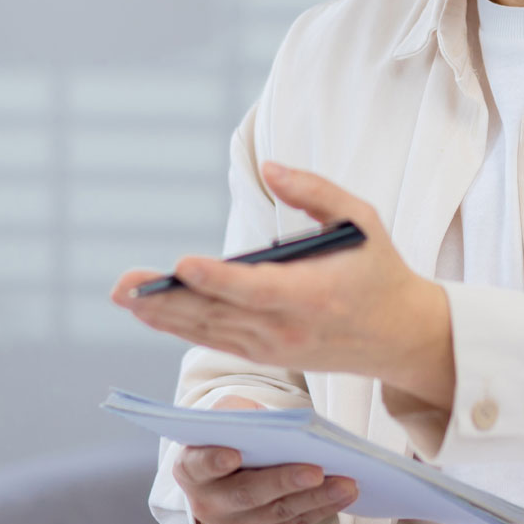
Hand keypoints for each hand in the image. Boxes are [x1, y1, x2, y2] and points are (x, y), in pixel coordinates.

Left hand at [111, 162, 455, 407]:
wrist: (401, 337)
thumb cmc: (379, 269)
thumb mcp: (362, 219)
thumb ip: (315, 191)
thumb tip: (271, 168)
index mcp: (313, 295)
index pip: (255, 289)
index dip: (216, 279)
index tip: (182, 263)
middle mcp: (288, 329)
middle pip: (218, 314)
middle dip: (167, 298)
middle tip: (123, 283)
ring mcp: (274, 347)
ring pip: (208, 331)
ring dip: (163, 314)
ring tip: (123, 295)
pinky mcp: (267, 355)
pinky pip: (215, 340)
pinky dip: (180, 327)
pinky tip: (151, 312)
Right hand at [174, 396, 357, 523]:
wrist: (226, 472)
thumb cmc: (230, 438)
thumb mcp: (227, 417)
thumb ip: (241, 415)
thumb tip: (275, 424)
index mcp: (190, 469)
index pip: (199, 465)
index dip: (214, 460)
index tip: (234, 453)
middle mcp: (205, 504)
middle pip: (247, 494)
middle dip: (284, 482)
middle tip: (316, 471)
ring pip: (276, 514)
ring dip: (315, 499)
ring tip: (346, 484)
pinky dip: (319, 510)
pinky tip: (341, 496)